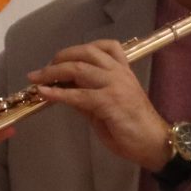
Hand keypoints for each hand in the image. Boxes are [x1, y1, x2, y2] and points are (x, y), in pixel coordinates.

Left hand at [29, 40, 172, 171]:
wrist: (154, 143)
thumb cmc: (134, 128)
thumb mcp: (108, 106)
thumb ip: (89, 95)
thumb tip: (65, 90)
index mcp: (123, 71)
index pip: (102, 47)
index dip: (77, 50)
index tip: (60, 60)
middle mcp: (119, 73)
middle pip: (85, 53)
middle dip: (59, 58)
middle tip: (42, 70)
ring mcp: (115, 85)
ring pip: (78, 68)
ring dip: (52, 72)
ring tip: (36, 79)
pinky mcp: (109, 101)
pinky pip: (78, 94)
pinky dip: (57, 93)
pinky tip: (44, 93)